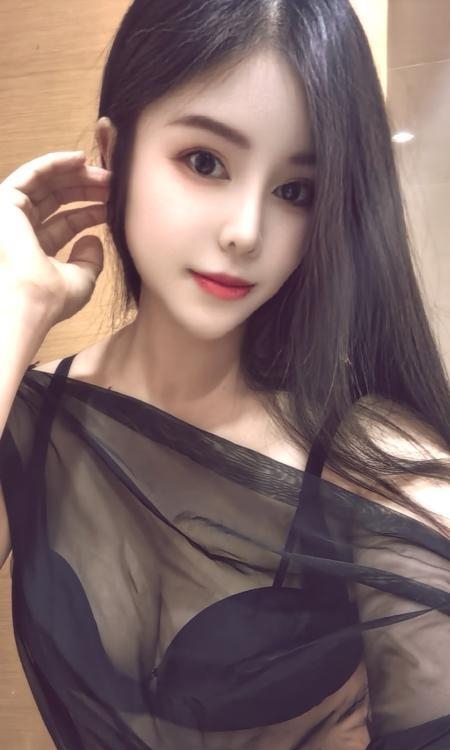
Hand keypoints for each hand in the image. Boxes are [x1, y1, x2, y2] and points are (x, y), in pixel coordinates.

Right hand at [0, 150, 110, 326]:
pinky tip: (79, 160)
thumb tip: (93, 238)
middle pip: (56, 200)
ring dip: (75, 175)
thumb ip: (89, 261)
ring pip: (46, 184)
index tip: (114, 204)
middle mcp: (21, 231)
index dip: (90, 211)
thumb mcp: (80, 280)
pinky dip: (55, 163)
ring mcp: (11, 215)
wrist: (28, 301)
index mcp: (35, 251)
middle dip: (85, 189)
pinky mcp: (5, 201)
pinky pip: (32, 173)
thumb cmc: (51, 298)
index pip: (65, 223)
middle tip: (112, 184)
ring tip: (103, 173)